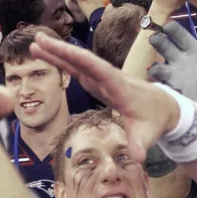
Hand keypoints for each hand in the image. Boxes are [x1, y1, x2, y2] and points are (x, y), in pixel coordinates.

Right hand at [29, 32, 179, 163]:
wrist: (161, 106)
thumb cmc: (153, 119)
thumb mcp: (148, 134)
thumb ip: (140, 144)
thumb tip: (137, 158)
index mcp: (119, 87)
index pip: (99, 70)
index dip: (80, 60)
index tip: (62, 50)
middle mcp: (109, 78)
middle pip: (83, 61)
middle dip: (61, 51)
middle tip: (38, 39)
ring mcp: (102, 78)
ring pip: (77, 63)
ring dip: (57, 53)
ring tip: (34, 43)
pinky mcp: (97, 81)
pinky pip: (76, 70)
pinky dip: (61, 62)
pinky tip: (46, 56)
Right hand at [146, 22, 196, 107]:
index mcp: (192, 49)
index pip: (179, 35)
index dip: (173, 29)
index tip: (168, 25)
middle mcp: (179, 60)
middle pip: (163, 46)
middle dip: (157, 40)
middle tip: (155, 38)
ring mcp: (173, 76)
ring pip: (157, 68)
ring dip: (155, 68)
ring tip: (155, 69)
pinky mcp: (172, 92)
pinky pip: (161, 89)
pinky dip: (160, 89)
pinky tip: (164, 91)